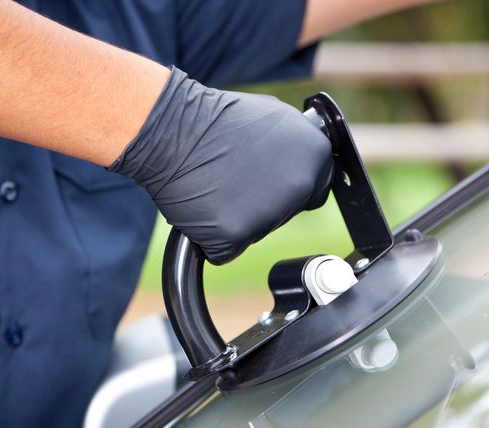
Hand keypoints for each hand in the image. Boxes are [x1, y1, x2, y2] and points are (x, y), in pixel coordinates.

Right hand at [110, 68, 332, 263]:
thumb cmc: (217, 120)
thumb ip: (299, 145)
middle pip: (288, 213)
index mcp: (314, 154)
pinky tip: (204, 209)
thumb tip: (310, 161)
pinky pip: (227, 250)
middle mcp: (299, 185)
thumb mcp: (275, 117)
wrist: (171, 130)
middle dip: (267, 203)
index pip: (316, 189)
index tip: (270, 181)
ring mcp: (269, 213)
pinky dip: (214, 237)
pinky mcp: (235, 236)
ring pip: (259, 232)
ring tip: (218, 187)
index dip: (291, 187)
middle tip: (237, 179)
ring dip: (240, 219)